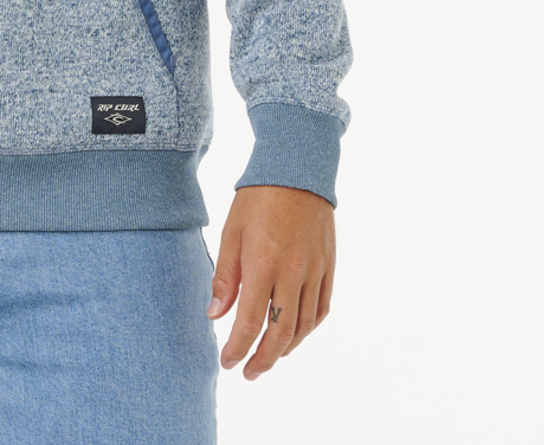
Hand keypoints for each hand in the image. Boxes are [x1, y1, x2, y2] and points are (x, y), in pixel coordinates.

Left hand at [206, 185, 334, 380]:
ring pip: (303, 326)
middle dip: (263, 359)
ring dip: (286, 349)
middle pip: (281, 334)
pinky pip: (321, 310)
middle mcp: (293, 273)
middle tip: (248, 373)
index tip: (228, 363)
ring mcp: (315, 272)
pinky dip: (308, 329)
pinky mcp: (329, 267)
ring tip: (268, 358)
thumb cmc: (257, 198)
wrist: (298, 170)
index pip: (251, 321)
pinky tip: (294, 335)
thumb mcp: (231, 231)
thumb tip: (215, 315)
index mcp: (263, 263)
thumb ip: (225, 276)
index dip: (238, 348)